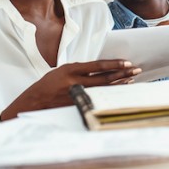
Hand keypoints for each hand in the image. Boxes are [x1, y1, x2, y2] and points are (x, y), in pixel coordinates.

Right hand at [0, 60, 140, 120]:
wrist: (33, 103)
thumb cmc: (47, 85)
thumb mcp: (62, 71)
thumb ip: (80, 70)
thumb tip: (101, 69)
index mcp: (70, 70)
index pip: (98, 65)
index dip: (114, 64)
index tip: (126, 62)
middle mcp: (75, 82)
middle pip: (105, 78)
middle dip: (122, 73)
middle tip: (136, 69)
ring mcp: (77, 96)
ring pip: (104, 89)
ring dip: (119, 84)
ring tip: (132, 79)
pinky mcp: (77, 106)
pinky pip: (98, 99)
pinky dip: (110, 94)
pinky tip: (118, 92)